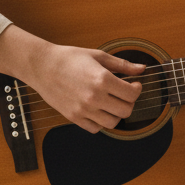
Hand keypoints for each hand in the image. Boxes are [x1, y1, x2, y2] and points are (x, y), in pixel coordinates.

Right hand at [0, 25, 144, 132]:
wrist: (42, 66)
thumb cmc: (70, 58)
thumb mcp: (99, 56)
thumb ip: (123, 65)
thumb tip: (142, 69)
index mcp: (102, 80)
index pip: (132, 94)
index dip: (137, 89)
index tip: (133, 85)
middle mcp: (94, 97)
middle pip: (126, 111)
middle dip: (129, 102)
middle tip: (124, 94)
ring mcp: (83, 109)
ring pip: (112, 123)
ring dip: (116, 114)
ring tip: (112, 102)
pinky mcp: (73, 117)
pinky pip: (95, 128)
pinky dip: (101, 122)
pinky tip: (99, 109)